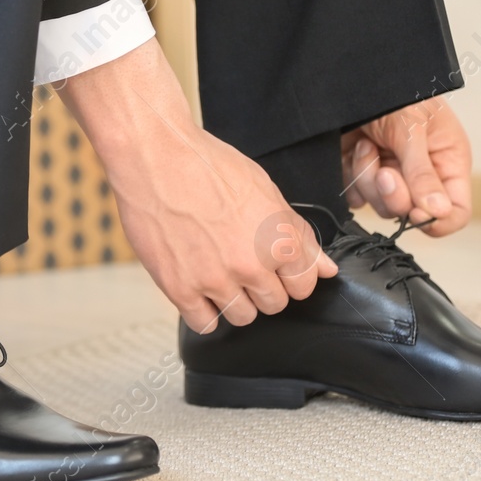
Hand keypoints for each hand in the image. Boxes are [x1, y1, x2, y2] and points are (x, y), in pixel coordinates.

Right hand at [56, 39, 336, 332]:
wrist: (155, 157)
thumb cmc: (208, 165)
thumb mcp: (265, 190)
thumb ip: (299, 234)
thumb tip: (325, 268)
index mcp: (279, 240)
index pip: (304, 285)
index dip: (291, 275)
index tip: (277, 267)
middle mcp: (252, 265)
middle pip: (274, 304)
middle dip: (262, 286)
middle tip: (242, 262)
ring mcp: (215, 280)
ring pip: (242, 317)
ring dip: (235, 300)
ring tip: (218, 271)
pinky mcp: (180, 289)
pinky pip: (205, 324)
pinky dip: (204, 311)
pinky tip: (199, 287)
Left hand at [341, 98, 472, 236]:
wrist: (349, 76)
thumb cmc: (393, 90)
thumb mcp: (412, 128)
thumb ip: (422, 172)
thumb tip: (438, 212)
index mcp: (447, 162)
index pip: (455, 211)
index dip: (437, 220)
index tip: (415, 211)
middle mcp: (420, 174)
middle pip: (413, 213)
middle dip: (394, 194)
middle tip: (383, 170)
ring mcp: (390, 175)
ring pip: (382, 207)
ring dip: (369, 178)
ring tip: (367, 145)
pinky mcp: (361, 175)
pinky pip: (356, 198)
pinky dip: (351, 178)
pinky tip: (353, 150)